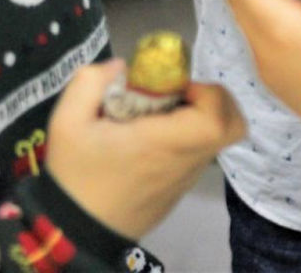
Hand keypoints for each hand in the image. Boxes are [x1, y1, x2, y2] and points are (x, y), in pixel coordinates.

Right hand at [45, 60, 243, 239]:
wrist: (73, 235)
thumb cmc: (75, 177)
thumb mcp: (66, 122)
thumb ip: (89, 82)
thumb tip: (121, 66)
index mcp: (164, 144)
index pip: (217, 119)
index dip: (208, 93)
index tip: (178, 87)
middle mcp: (185, 161)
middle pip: (233, 126)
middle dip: (216, 100)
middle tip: (180, 94)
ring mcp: (185, 178)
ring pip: (218, 140)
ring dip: (202, 117)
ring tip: (163, 113)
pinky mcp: (179, 190)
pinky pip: (200, 155)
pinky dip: (190, 137)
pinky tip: (154, 136)